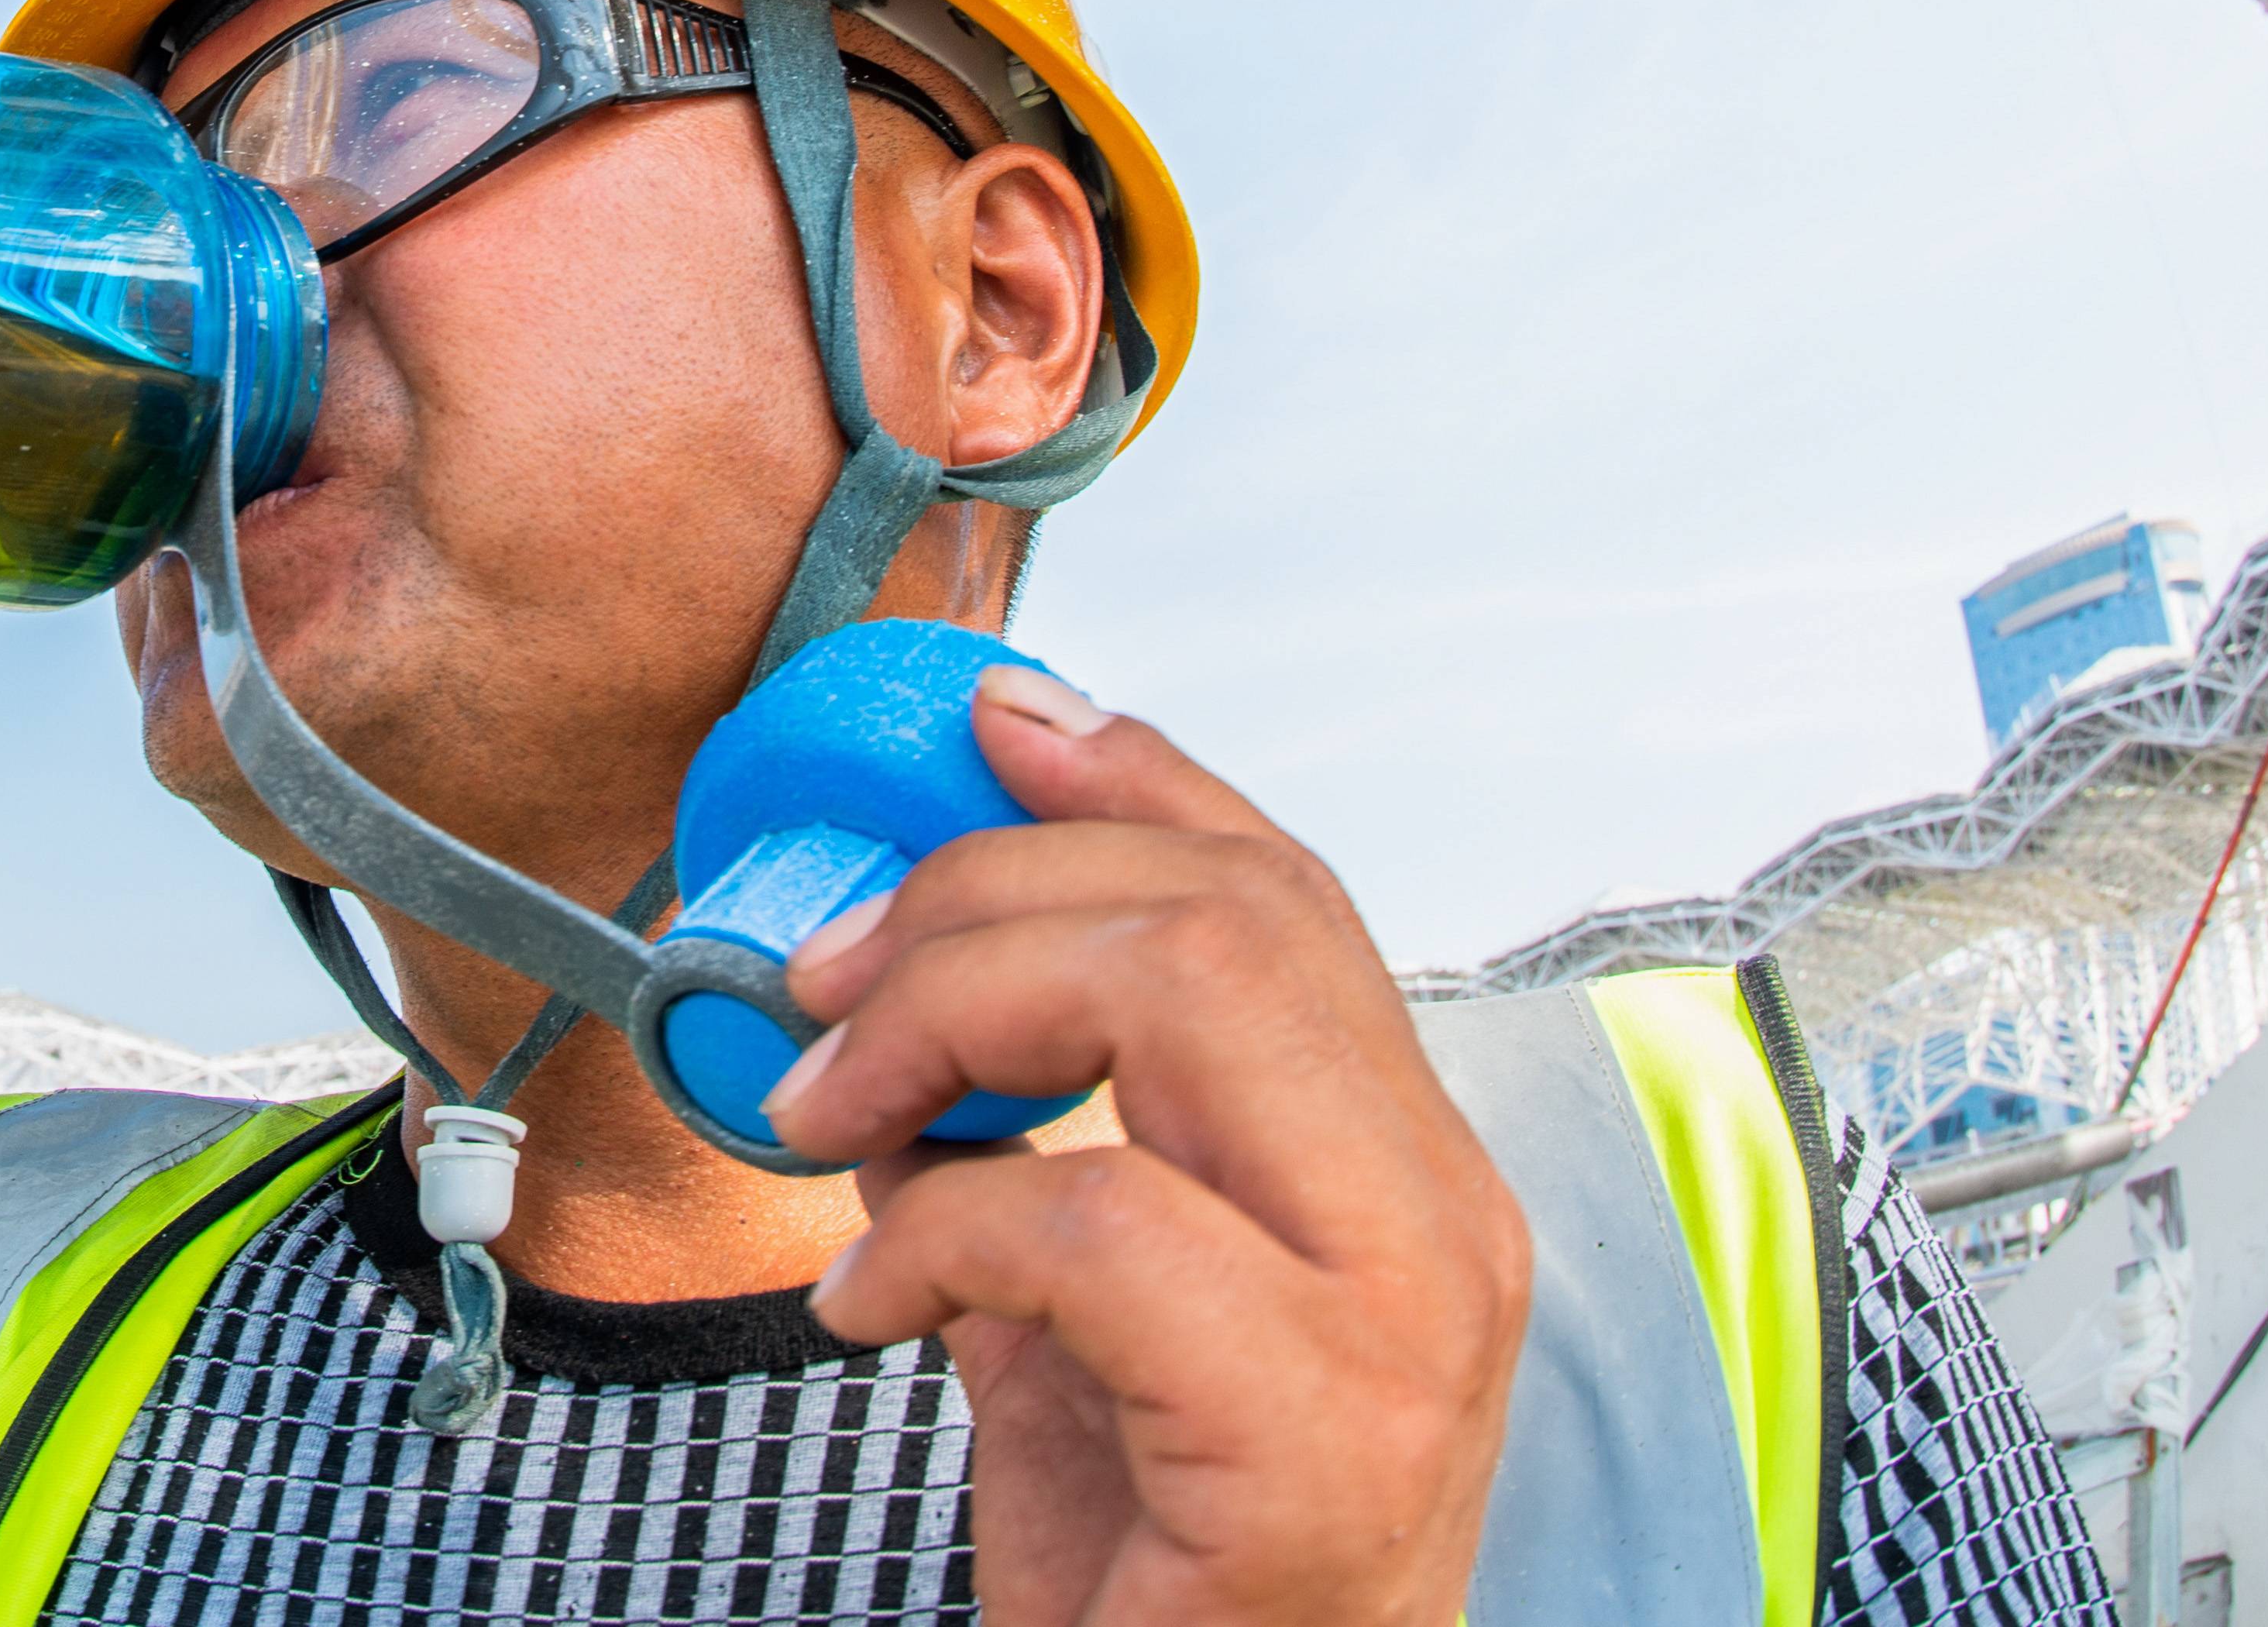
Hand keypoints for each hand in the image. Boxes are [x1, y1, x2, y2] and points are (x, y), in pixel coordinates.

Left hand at [776, 673, 1532, 1626]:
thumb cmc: (1169, 1578)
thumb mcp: (1077, 1326)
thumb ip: (1015, 1167)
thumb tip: (881, 1026)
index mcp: (1407, 1181)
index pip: (1288, 899)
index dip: (1132, 781)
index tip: (988, 726)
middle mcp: (1445, 1227)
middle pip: (1224, 916)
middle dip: (983, 901)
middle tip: (822, 993)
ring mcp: (1407, 1325)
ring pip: (1185, 1000)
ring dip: (950, 1017)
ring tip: (835, 1117)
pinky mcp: (1320, 1435)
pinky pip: (1096, 1222)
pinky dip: (936, 1232)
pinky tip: (872, 1302)